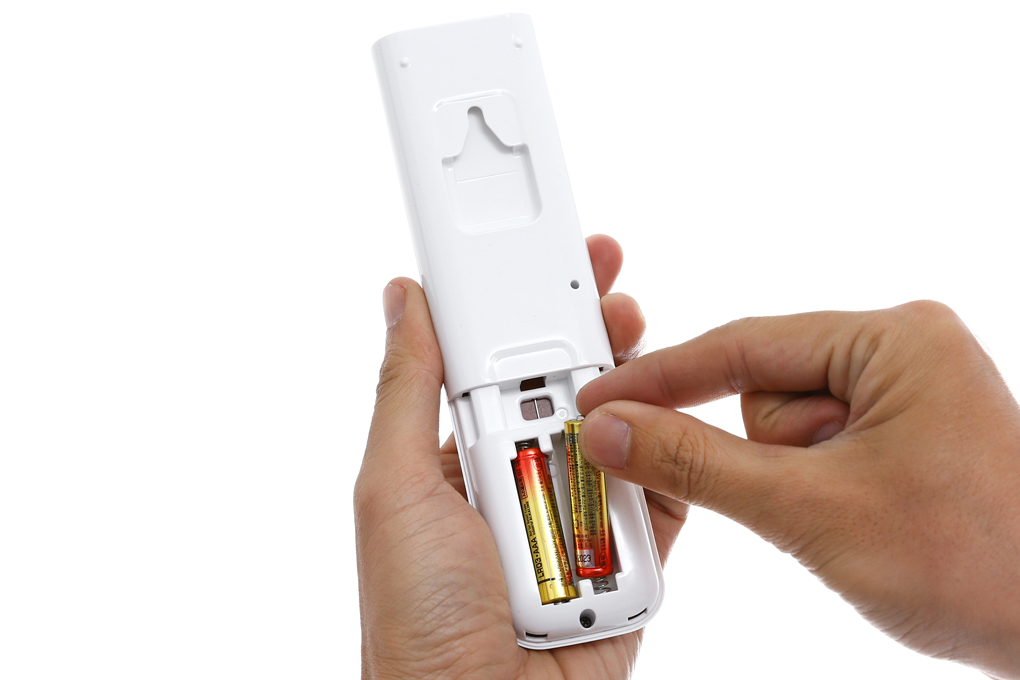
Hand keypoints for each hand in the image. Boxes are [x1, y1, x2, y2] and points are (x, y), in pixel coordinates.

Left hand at [356, 236, 686, 679]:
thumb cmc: (419, 619)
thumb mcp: (394, 487)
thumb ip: (407, 388)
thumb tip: (401, 298)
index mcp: (462, 456)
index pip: (505, 362)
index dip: (534, 308)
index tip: (564, 262)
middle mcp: (524, 480)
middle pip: (575, 389)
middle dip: (598, 337)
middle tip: (614, 290)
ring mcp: (579, 518)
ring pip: (626, 434)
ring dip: (641, 391)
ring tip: (643, 350)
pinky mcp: (630, 558)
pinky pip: (666, 496)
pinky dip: (678, 463)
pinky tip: (682, 422)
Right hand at [576, 301, 1019, 678]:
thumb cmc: (982, 564)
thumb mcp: (810, 510)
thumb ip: (697, 462)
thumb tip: (617, 429)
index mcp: (893, 339)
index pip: (742, 344)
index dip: (661, 376)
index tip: (600, 399)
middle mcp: (901, 354)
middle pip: (764, 390)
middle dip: (764, 455)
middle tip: (801, 505)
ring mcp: (905, 396)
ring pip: (785, 428)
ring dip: (792, 480)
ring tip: (849, 524)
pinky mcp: (901, 436)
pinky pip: (815, 449)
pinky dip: (807, 486)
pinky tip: (850, 522)